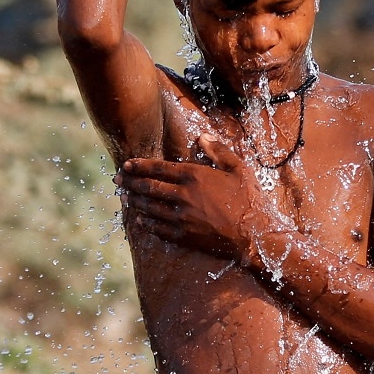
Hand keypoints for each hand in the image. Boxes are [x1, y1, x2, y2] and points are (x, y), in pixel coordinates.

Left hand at [116, 133, 283, 262]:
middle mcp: (184, 195)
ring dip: (135, 201)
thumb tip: (202, 136)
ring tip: (124, 197)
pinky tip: (140, 220)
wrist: (257, 236)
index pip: (159, 168)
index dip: (140, 165)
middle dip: (130, 182)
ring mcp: (182, 217)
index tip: (126, 164)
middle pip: (149, 187)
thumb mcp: (239, 169)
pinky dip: (147, 223)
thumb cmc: (250, 201)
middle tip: (117, 179)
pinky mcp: (184, 236)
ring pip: (150, 207)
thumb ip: (218, 151)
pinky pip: (159, 228)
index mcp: (195, 176)